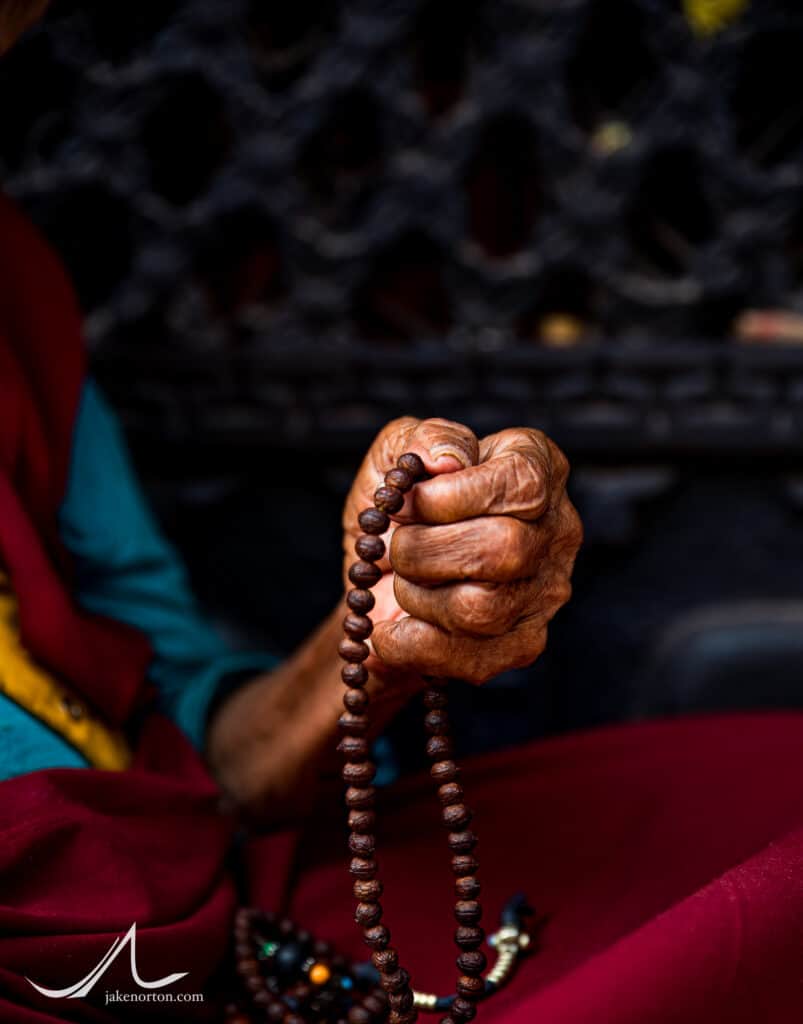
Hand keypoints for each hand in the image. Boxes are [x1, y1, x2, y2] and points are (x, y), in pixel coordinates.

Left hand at [343, 418, 581, 683]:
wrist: (378, 573)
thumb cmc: (398, 506)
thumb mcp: (396, 454)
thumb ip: (423, 438)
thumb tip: (449, 459)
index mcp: (537, 467)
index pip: (521, 484)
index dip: (454, 497)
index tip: (412, 501)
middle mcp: (556, 529)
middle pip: (505, 550)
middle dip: (425, 550)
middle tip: (398, 546)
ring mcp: (546, 591)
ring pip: (484, 609)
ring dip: (418, 595)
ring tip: (404, 581)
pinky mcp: (524, 642)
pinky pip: (472, 657)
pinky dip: (414, 645)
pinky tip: (392, 629)